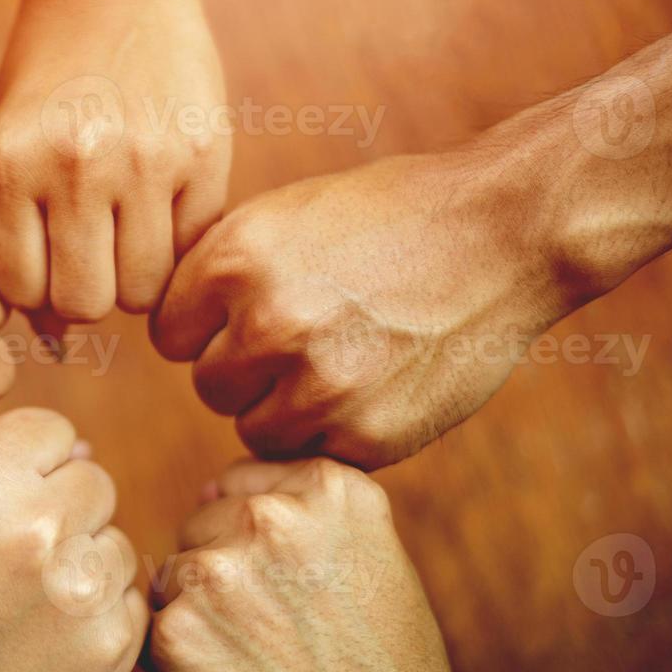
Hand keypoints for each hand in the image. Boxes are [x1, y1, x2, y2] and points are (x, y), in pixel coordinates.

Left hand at [0, 0, 229, 321]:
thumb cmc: (47, 83)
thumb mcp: (5, 152)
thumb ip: (15, 243)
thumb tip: (52, 342)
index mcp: (6, 165)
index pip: (23, 291)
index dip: (39, 287)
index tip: (52, 259)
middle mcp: (73, 165)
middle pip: (87, 302)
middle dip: (90, 289)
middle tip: (96, 250)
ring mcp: (143, 160)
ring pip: (143, 291)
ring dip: (137, 275)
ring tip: (131, 229)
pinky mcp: (203, 153)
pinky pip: (192, 249)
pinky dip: (179, 244)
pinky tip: (166, 203)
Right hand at [0, 408, 148, 671]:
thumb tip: (80, 448)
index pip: (53, 431)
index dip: (32, 462)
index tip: (9, 500)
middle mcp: (38, 529)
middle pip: (95, 482)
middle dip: (64, 510)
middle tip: (17, 559)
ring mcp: (79, 593)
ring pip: (116, 544)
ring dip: (83, 566)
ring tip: (23, 608)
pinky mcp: (110, 650)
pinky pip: (129, 603)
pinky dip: (97, 618)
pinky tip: (43, 643)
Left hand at [149, 457, 484, 671]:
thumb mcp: (371, 553)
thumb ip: (300, 511)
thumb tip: (205, 490)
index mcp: (328, 487)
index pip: (242, 485)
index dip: (260, 547)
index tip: (303, 595)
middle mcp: (272, 516)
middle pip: (202, 527)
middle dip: (227, 578)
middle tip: (288, 640)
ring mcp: (220, 570)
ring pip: (174, 578)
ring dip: (200, 618)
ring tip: (266, 666)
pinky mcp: (179, 632)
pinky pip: (155, 631)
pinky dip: (181, 665)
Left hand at [152, 152, 570, 468]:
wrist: (503, 232)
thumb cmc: (387, 217)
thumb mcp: (284, 217)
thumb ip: (219, 277)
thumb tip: (169, 335)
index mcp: (235, 260)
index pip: (170, 335)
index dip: (209, 327)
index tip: (252, 311)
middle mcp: (270, 325)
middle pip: (209, 386)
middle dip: (246, 369)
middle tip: (308, 335)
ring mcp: (321, 386)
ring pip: (254, 431)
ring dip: (286, 408)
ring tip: (342, 358)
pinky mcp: (368, 436)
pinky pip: (315, 454)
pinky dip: (338, 430)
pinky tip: (378, 380)